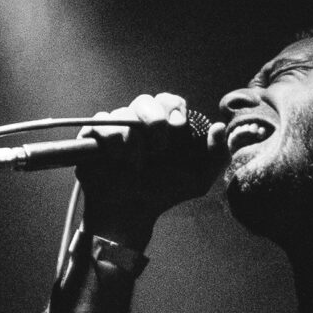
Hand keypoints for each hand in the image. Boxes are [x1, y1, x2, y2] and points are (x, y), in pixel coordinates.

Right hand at [74, 93, 217, 241]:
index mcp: (164, 125)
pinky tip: (116, 160)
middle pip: (146, 100)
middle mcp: (139, 122)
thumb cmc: (162, 194)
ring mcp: (115, 127)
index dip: (174, 110)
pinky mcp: (93, 134)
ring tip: (135, 166)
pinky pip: (102, 123)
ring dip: (134, 143)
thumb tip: (219, 127)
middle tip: (158, 151)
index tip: (178, 129)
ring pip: (123, 114)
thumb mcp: (198, 179)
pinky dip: (112, 142)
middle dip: (155, 123)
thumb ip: (217, 155)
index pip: (170, 100)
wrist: (131, 213)